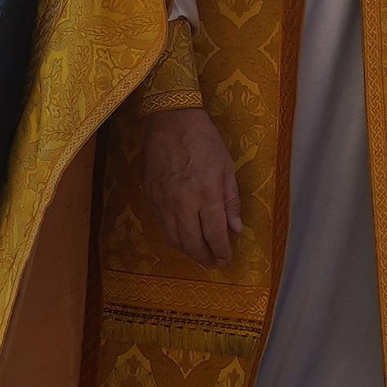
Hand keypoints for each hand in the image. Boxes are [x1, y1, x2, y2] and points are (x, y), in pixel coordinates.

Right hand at [138, 104, 243, 266]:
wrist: (169, 122)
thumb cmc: (204, 142)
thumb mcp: (227, 168)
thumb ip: (231, 201)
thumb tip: (237, 229)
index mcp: (206, 195)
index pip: (215, 234)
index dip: (221, 251)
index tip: (227, 260)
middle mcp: (183, 204)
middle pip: (192, 242)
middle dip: (204, 257)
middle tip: (214, 264)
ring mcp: (163, 202)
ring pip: (174, 238)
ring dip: (188, 251)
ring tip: (200, 256)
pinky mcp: (150, 197)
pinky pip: (162, 226)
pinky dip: (174, 237)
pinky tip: (183, 239)